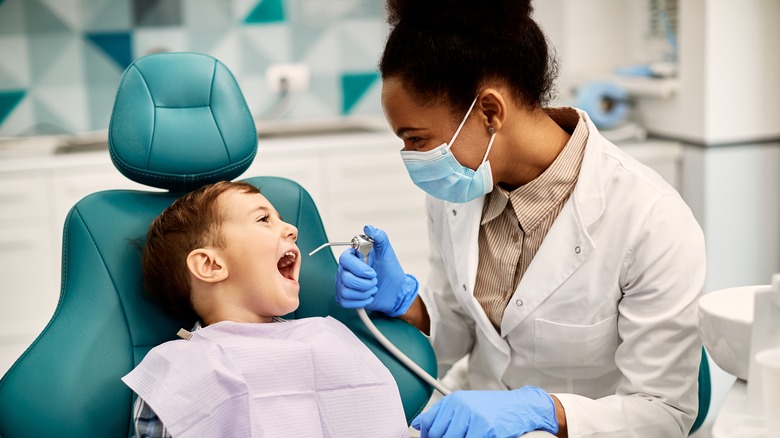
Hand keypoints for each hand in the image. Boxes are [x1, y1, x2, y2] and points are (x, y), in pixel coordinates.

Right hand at [334, 225, 417, 316]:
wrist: (395, 291)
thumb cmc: (390, 271)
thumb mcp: (387, 253)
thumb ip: (380, 238)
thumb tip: (369, 227)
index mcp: (352, 256)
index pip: (345, 260)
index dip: (359, 268)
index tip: (372, 272)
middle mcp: (344, 269)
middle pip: (345, 278)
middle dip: (365, 283)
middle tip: (375, 280)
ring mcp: (342, 283)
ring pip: (345, 291)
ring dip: (365, 293)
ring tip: (372, 288)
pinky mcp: (343, 297)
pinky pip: (345, 301)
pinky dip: (360, 301)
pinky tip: (367, 296)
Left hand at [411, 387, 557, 437]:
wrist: (522, 406)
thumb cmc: (495, 408)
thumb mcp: (466, 405)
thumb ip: (443, 414)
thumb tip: (418, 424)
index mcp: (453, 400)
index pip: (428, 423)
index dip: (427, 436)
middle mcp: (460, 406)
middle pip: (438, 434)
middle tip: (458, 437)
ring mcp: (472, 417)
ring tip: (470, 434)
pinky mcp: (485, 428)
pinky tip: (480, 436)